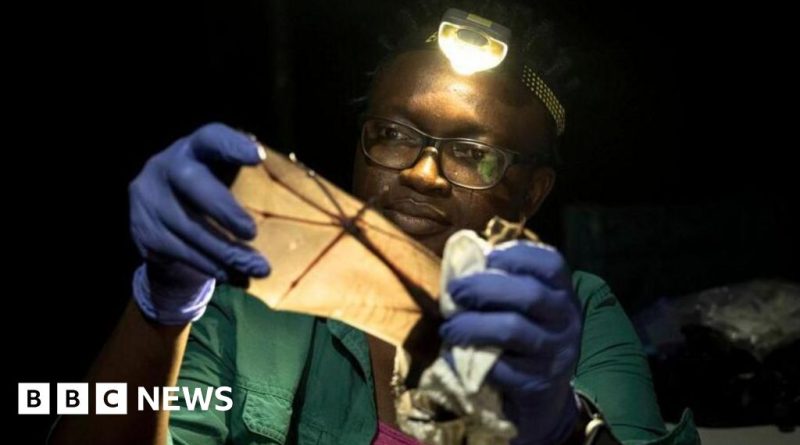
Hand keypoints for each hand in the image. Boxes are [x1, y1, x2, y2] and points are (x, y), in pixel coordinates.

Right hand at [128, 123, 269, 323]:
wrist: (162, 221)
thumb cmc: (211, 195)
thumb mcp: (223, 178)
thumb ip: (247, 181)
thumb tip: (296, 206)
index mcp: (193, 148)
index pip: (211, 138)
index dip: (231, 145)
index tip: (257, 157)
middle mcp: (165, 167)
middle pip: (192, 182)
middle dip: (223, 209)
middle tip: (252, 231)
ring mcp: (149, 200)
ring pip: (190, 228)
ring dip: (227, 252)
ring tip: (259, 268)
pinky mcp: (145, 232)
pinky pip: (182, 252)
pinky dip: (212, 266)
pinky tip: (234, 276)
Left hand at [439, 241, 580, 444]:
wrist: (545, 398)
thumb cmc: (526, 341)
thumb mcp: (529, 310)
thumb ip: (506, 285)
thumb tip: (462, 260)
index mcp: (564, 295)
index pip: (552, 264)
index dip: (518, 255)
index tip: (488, 258)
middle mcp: (566, 322)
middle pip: (529, 294)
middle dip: (484, 288)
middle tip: (454, 291)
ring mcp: (555, 354)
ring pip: (512, 330)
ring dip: (471, 325)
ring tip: (448, 328)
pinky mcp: (536, 384)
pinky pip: (498, 367)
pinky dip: (470, 358)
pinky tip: (454, 354)